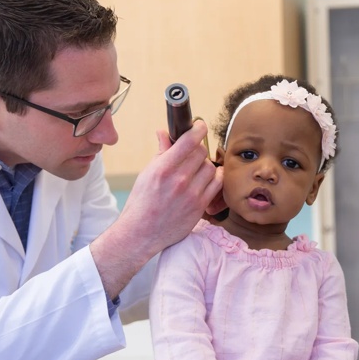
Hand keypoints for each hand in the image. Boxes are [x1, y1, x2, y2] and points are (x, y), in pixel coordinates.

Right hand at [91, 120, 222, 297]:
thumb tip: (164, 132)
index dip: (198, 129)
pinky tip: (206, 178)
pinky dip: (214, 177)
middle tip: (192, 152)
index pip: (188, 141)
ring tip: (195, 169)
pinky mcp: (200, 206)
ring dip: (205, 164)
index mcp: (163, 169)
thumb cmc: (141, 202)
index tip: (200, 125)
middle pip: (201, 152)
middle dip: (197, 148)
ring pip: (210, 167)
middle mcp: (179, 180)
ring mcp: (192, 194)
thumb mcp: (146, 174)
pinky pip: (217, 183)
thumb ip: (161, 152)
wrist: (141, 233)